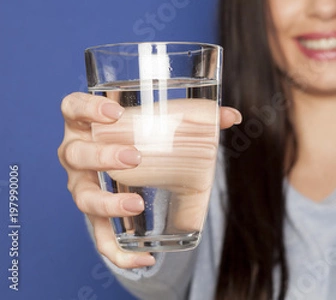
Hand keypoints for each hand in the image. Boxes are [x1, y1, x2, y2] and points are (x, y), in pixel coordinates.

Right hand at [57, 92, 241, 268]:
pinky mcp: (95, 215)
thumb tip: (231, 116)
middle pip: (75, 153)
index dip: (87, 108)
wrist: (127, 162)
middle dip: (102, 156)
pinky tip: (143, 260)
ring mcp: (82, 184)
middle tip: (134, 158)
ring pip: (82, 196)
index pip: (73, 107)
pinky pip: (100, 237)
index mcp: (88, 123)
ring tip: (135, 204)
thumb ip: (195, 117)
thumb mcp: (159, 122)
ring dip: (106, 204)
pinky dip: (117, 252)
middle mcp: (77, 152)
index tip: (113, 113)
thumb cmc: (139, 135)